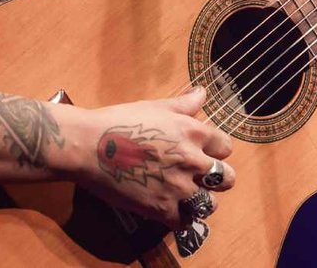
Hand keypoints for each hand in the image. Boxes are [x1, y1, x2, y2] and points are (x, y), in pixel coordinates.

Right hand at [78, 87, 235, 229]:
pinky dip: (182, 219)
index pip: (226, 147)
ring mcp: (179, 187)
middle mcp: (193, 161)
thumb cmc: (120, 121)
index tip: (206, 153)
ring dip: (202, 201)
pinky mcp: (161, 208)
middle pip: (226, 178)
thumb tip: (202, 93)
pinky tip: (174, 211)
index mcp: (194, 133)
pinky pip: (185, 222)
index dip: (216, 151)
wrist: (89, 146)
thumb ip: (184, 104)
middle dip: (217, 178)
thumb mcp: (156, 106)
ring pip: (210, 204)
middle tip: (202, 178)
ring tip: (190, 197)